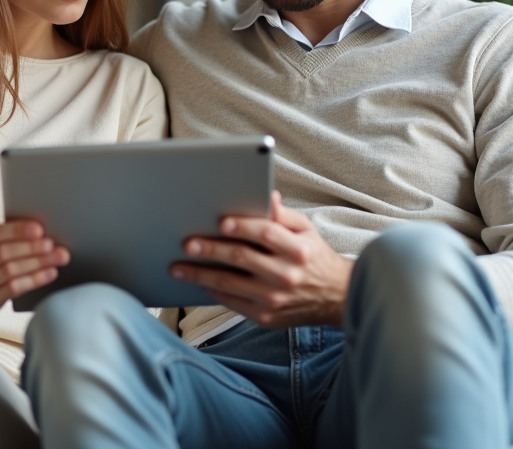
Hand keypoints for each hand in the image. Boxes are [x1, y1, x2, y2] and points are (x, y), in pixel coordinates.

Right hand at [0, 221, 70, 312]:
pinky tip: (50, 273)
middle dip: (31, 248)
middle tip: (52, 244)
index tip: (39, 229)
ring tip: (58, 257)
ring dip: (38, 263)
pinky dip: (35, 280)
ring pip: (10, 271)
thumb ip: (8, 234)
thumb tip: (41, 231)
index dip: (16, 231)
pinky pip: (14, 289)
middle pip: (2, 253)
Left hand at [171, 191, 353, 328]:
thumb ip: (283, 215)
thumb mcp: (306, 230)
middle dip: (211, 249)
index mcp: (298, 250)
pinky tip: (198, 282)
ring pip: (230, 283)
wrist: (335, 298)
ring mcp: (274, 299)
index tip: (221, 222)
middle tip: (188, 243)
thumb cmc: (314, 257)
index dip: (243, 226)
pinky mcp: (265, 317)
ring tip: (177, 267)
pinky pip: (232, 303)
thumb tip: (266, 195)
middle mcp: (286, 275)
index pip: (266, 233)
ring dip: (200, 274)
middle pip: (242, 258)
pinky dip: (213, 291)